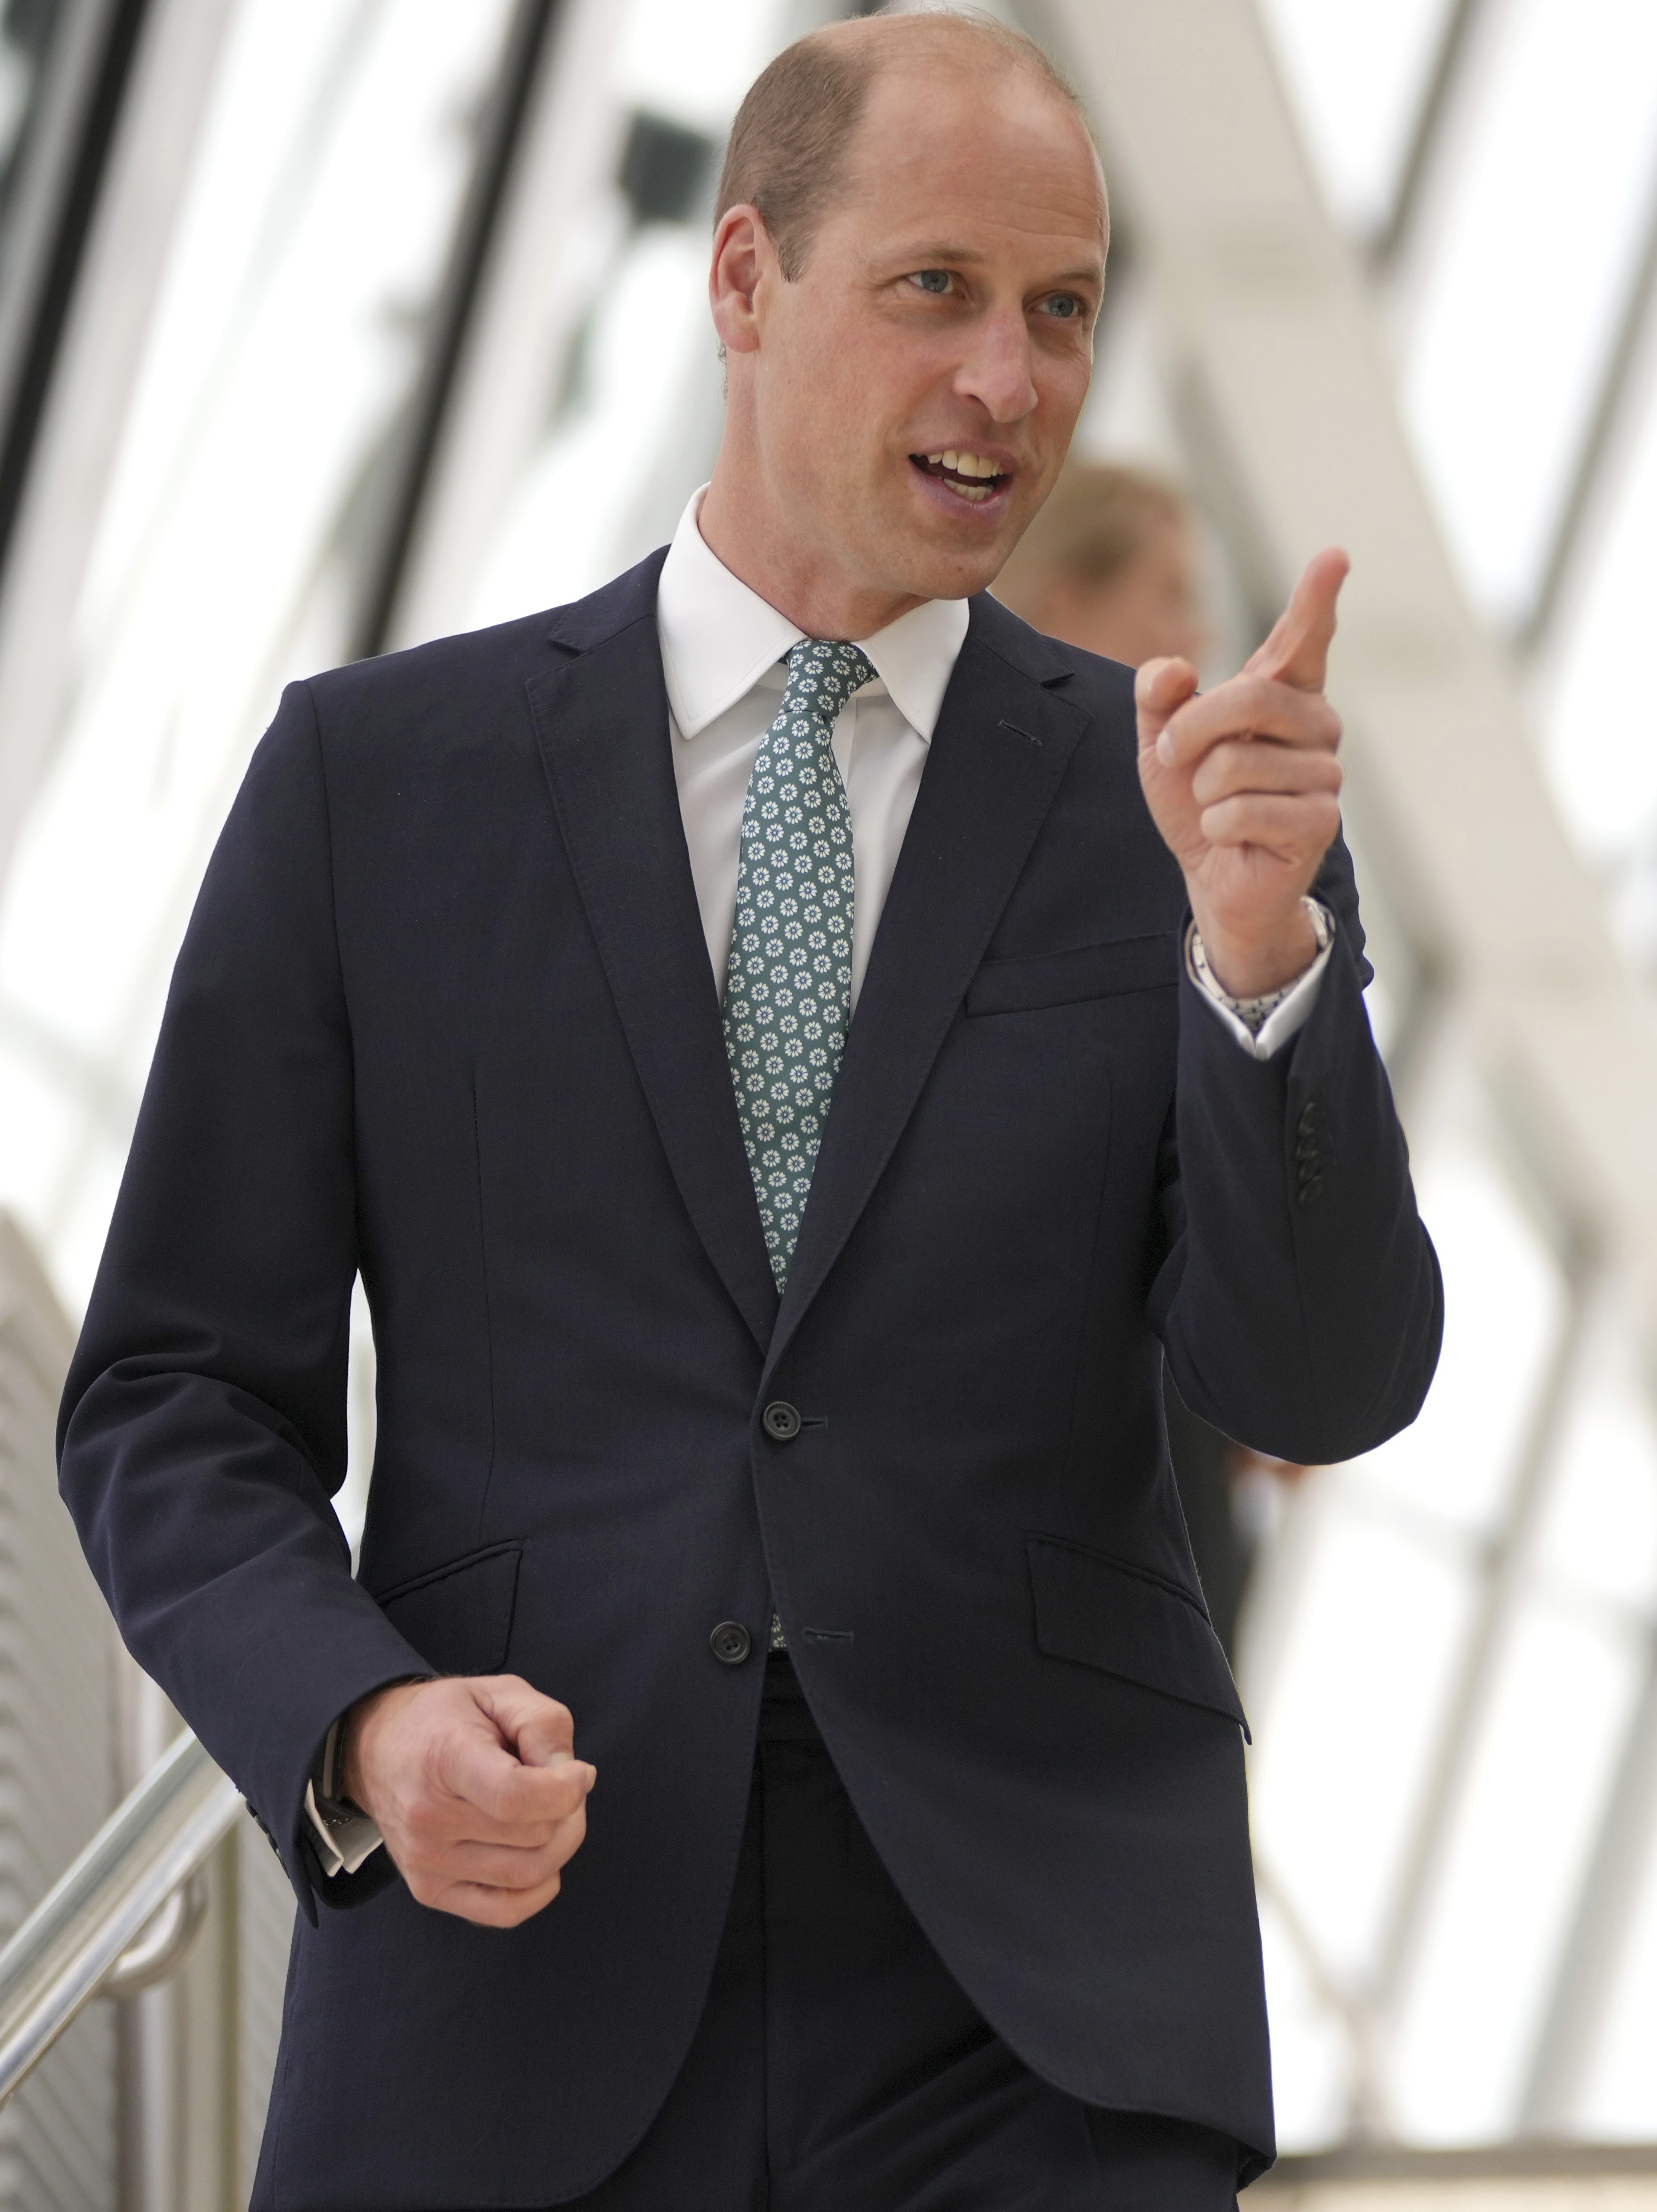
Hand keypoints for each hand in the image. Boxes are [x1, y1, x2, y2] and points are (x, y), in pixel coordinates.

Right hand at [341, 1675, 594, 1927]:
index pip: (515, 1797)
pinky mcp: (429, 1890)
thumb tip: (575, 1778)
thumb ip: (544, 1725)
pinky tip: (537, 1852)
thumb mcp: (500, 1692)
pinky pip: (505, 1911)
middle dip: (569, 1810)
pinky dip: (538, 1888)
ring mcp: (425, 1862)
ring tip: (547, 1812)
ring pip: (527, 1875)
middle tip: (560, 1784)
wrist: (377, 1749)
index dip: (566, 1789)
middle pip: (534, 1837)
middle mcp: (428, 1818)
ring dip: (559, 1845)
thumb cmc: (446, 1718)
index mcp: (444, 1759)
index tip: (579, 1772)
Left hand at [1136, 548, 1347, 997]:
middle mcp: (1315, 725)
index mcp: (1281, 695)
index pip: (1303, 639)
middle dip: (1193, 729)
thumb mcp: (1161, 743)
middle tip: (1177, 758)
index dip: (1317, 599)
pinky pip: (1243, 811)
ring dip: (1203, 791)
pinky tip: (1234, 837)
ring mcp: (1325, 774)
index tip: (1334, 555)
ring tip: (1216, 806)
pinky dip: (1218, 828)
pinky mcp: (1320, 822)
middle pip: (1252, 696)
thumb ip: (1158, 697)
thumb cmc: (1196, 800)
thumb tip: (1174, 669)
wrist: (1213, 875)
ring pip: (1238, 763)